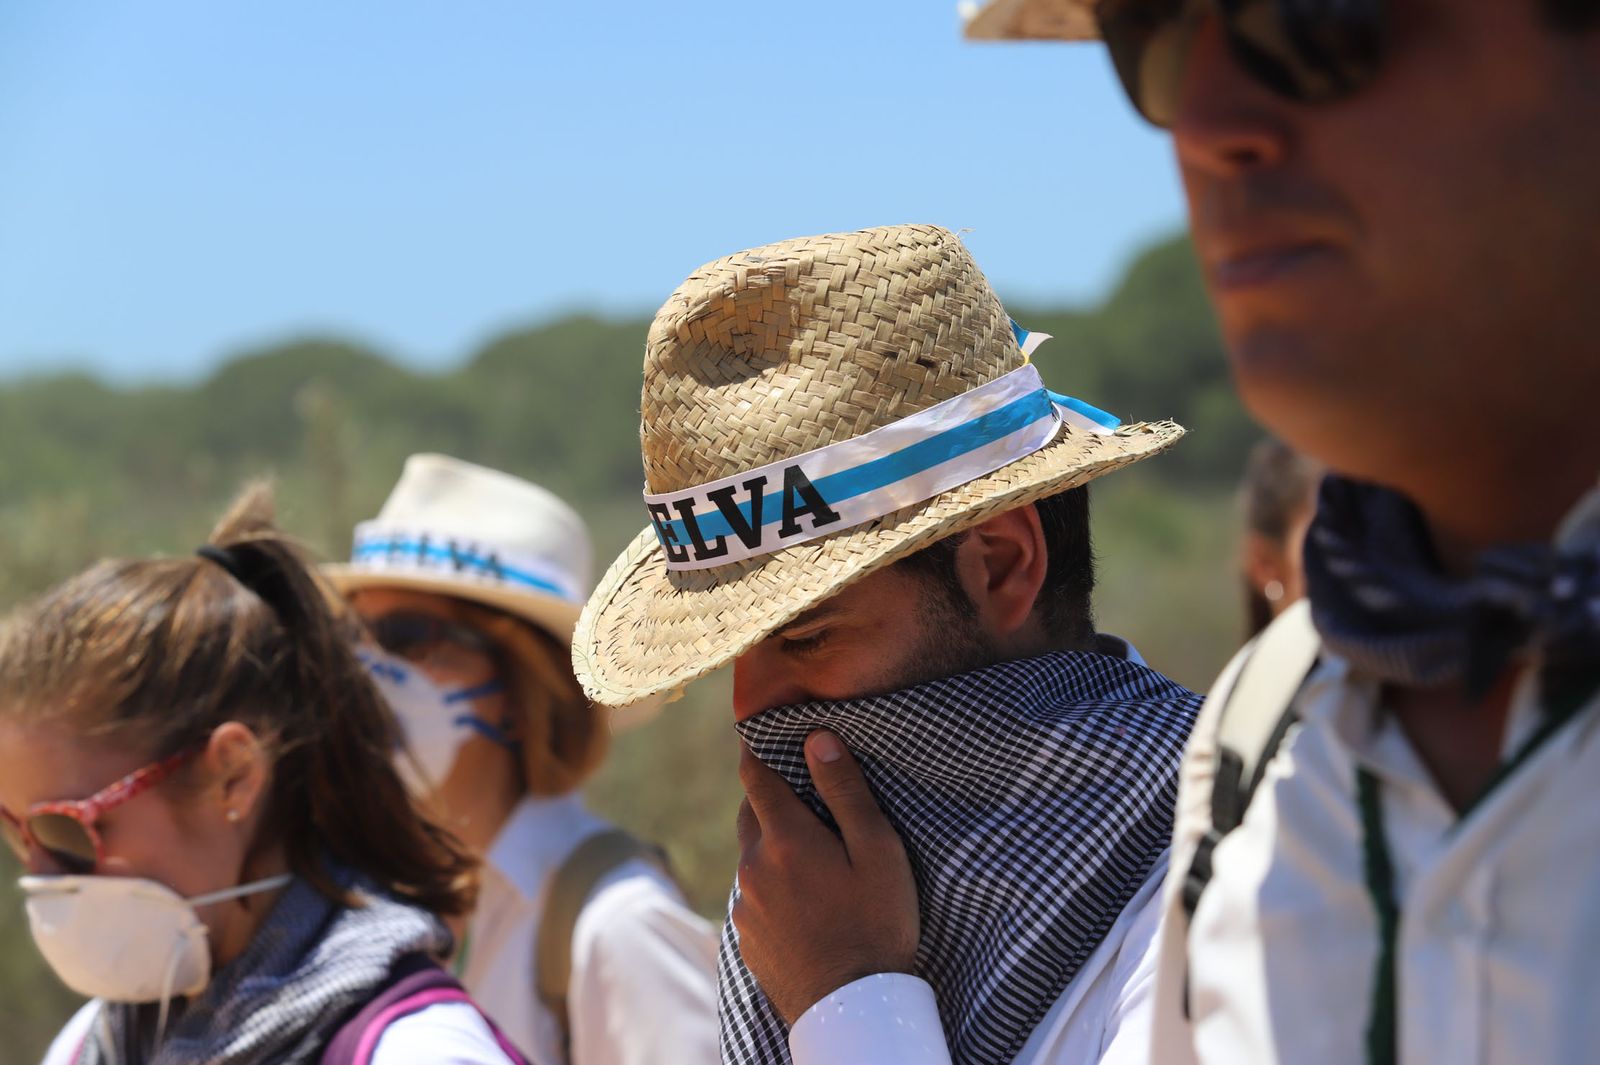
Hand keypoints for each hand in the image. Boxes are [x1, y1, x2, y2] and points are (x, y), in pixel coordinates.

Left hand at [732, 729, 919, 1024]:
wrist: (852, 1009)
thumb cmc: (876, 925)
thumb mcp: (878, 852)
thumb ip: (846, 792)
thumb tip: (818, 739)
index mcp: (785, 839)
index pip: (756, 776)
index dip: (757, 750)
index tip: (759, 732)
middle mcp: (754, 866)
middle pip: (750, 814)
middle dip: (768, 796)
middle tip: (795, 788)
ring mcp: (745, 904)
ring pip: (751, 856)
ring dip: (771, 843)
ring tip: (807, 849)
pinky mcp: (746, 936)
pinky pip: (752, 893)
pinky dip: (770, 882)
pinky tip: (801, 895)